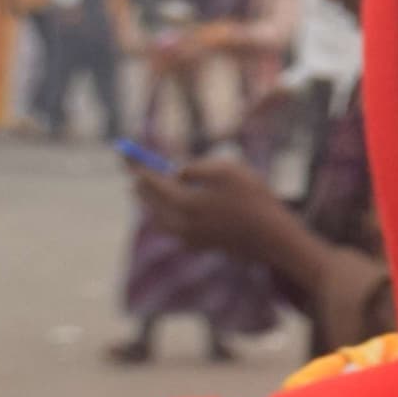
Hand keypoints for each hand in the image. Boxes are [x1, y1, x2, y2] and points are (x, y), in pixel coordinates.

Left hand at [134, 156, 304, 270]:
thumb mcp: (228, 170)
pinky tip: (164, 214)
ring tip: (141, 191)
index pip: (150, 180)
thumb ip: (197, 167)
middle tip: (132, 169)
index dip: (136, 164)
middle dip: (140, 182)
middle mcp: (179, 223)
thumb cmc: (255, 199)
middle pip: (149, 201)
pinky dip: (163, 216)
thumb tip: (177, 173)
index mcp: (183, 203)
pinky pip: (171, 228)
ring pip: (157, 217)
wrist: (274, 238)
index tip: (124, 151)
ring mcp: (188, 237)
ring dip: (148, 202)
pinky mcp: (199, 245)